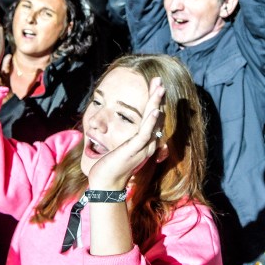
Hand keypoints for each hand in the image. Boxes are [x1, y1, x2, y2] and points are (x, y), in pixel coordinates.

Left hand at [87, 76, 165, 192]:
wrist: (105, 184)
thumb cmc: (109, 166)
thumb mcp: (119, 148)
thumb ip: (125, 138)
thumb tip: (120, 126)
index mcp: (145, 143)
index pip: (153, 118)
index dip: (155, 101)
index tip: (155, 86)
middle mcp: (148, 144)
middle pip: (156, 116)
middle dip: (157, 97)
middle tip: (159, 80)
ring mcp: (143, 147)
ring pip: (153, 121)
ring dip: (156, 103)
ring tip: (160, 88)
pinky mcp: (134, 150)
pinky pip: (145, 133)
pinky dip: (150, 121)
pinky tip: (154, 109)